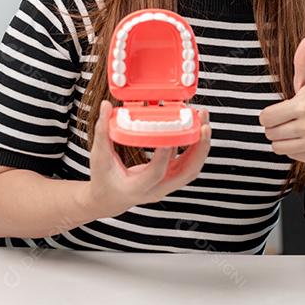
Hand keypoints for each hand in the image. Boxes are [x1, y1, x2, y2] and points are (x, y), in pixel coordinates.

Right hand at [82, 100, 211, 218]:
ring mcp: (167, 186)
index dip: (165, 155)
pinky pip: (190, 164)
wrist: (109, 199)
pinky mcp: (172, 178)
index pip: (156, 173)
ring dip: (202, 145)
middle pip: (186, 173)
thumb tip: (106, 106)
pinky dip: (197, 147)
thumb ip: (102, 131)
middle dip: (199, 149)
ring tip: (204, 121)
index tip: (171, 135)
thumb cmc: (103, 178)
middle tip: (203, 124)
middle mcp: (157, 189)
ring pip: (192, 169)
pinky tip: (198, 128)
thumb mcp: (99, 156)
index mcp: (137, 187)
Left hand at [259, 36, 304, 163]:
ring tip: (296, 131)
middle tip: (289, 121)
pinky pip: (288, 155)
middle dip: (275, 127)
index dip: (270, 114)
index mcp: (304, 104)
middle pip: (269, 132)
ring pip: (276, 145)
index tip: (283, 110)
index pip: (265, 116)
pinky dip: (293, 150)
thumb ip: (303, 62)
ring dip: (282, 139)